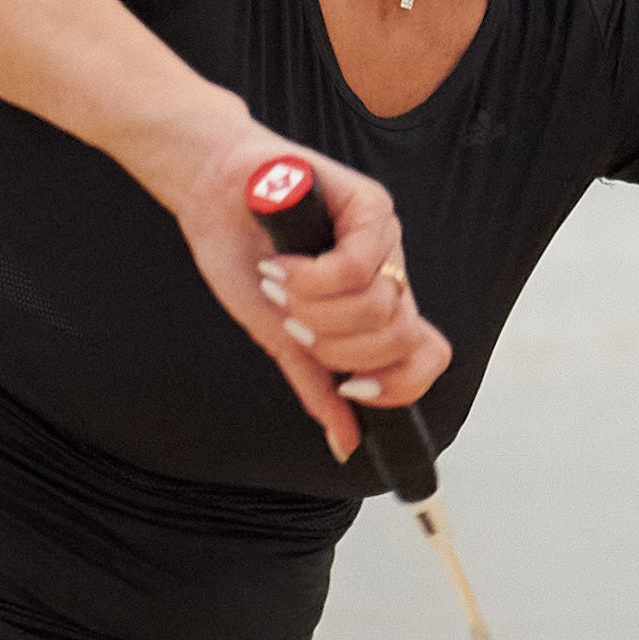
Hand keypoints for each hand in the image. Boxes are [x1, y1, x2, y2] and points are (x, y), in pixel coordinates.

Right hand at [169, 117, 450, 465]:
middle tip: (292, 322)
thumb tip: (347, 444)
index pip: (426, 358)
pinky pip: (361, 264)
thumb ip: (317, 386)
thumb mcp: (279, 337)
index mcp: (377, 312)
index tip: (349, 389)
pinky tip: (283, 267)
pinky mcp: (371, 205)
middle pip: (400, 339)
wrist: (212, 196)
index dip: (398, 386)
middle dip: (337, 346)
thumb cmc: (244, 258)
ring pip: (381, 305)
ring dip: (317, 310)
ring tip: (281, 286)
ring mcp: (385, 239)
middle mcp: (390, 275)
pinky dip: (313, 278)